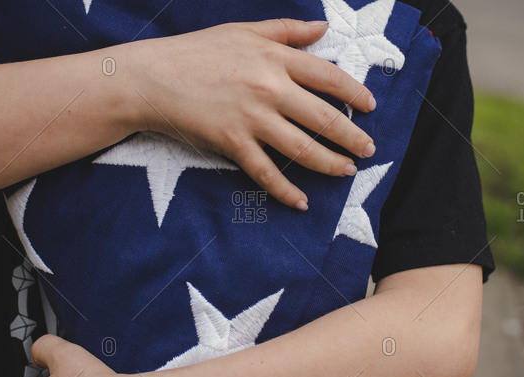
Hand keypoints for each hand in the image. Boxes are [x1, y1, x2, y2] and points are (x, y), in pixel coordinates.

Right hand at [130, 19, 376, 209]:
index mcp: (276, 59)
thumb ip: (287, 30)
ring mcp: (251, 118)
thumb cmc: (198, 51)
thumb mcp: (244, 30)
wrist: (153, 77)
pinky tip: (301, 202)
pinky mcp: (232, 142)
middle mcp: (270, 89)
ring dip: (330, 163)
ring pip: (302, 148)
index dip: (355, 93)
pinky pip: (265, 172)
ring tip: (347, 171)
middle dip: (352, 136)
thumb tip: (322, 28)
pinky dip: (284, 190)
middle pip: (323, 117)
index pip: (328, 78)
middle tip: (369, 150)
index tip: (370, 106)